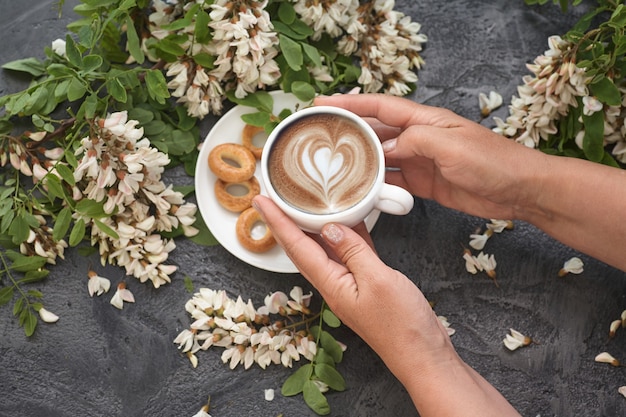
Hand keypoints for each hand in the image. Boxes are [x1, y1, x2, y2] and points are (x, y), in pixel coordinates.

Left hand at [252, 196, 448, 377]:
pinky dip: (344, 235)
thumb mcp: (377, 280)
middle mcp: (334, 284)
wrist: (422, 354)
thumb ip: (353, 251)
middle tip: (272, 198)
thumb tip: (330, 228)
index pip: (296, 246)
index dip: (277, 221)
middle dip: (284, 222)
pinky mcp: (366, 285)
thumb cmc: (402, 325)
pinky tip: (348, 220)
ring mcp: (349, 285)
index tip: (261, 201)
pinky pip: (348, 253)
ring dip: (311, 226)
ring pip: (324, 249)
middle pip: (302, 247)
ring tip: (301, 204)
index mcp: (331, 284)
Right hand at [315, 94, 546, 220]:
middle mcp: (419, 137)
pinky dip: (377, 187)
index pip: (380, 107)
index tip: (324, 105)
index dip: (351, 104)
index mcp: (426, 120)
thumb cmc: (494, 162)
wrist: (520, 191)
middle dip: (349, 132)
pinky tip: (362, 192)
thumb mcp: (452, 146)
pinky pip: (393, 183)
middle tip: (320, 137)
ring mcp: (421, 161)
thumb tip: (386, 149)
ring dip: (359, 163)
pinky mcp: (424, 184)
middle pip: (376, 132)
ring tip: (333, 168)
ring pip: (381, 159)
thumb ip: (416, 141)